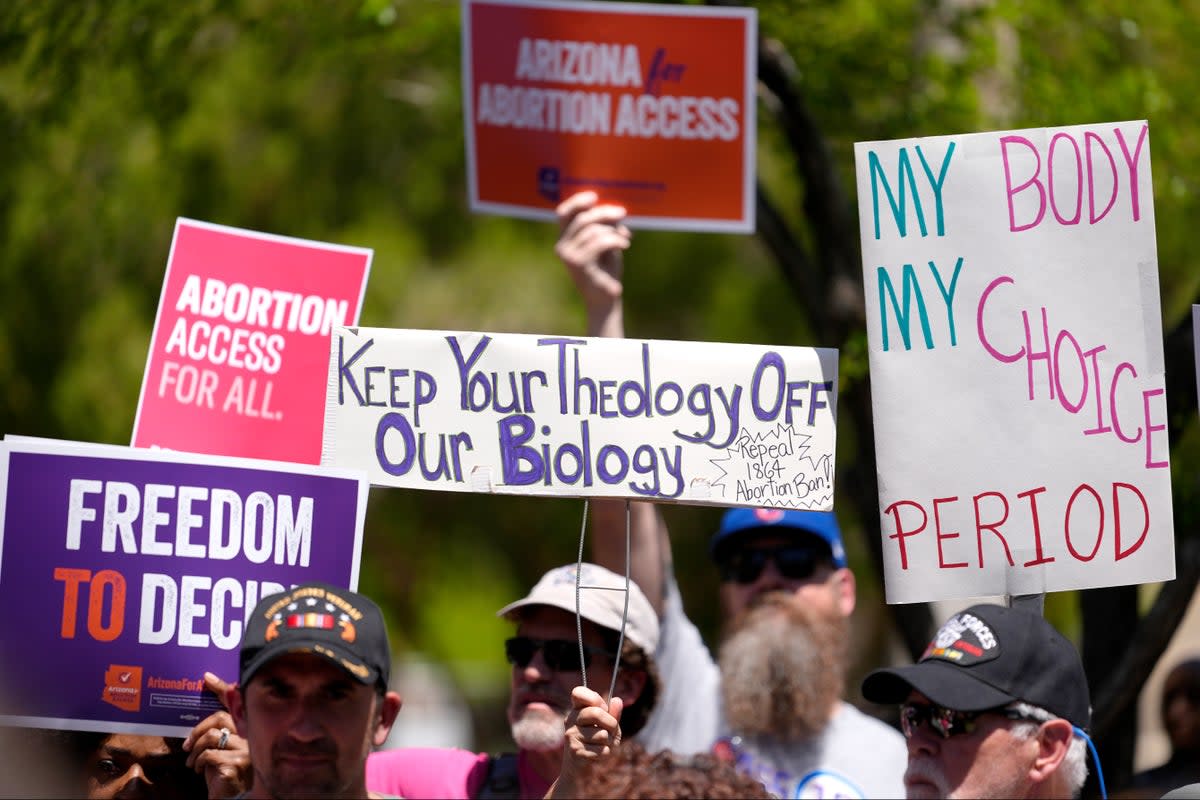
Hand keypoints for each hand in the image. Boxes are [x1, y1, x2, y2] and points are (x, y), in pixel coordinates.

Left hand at [182, 672, 248, 798]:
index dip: (222, 688)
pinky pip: (209, 755)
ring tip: (193, 762)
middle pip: (221, 717)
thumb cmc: (223, 774)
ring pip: (212, 737)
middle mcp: (252, 736)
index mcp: (248, 729)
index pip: (237, 703)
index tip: (207, 677)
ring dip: (196, 751)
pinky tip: (199, 771)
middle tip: (188, 745)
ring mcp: (247, 750)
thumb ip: (216, 734)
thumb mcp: (219, 750)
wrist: (229, 798)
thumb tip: (200, 720)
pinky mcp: (237, 763)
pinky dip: (198, 763)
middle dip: (198, 730)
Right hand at [555, 191, 630, 336]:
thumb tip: (613, 210)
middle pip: (582, 219)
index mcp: (565, 239)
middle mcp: (562, 247)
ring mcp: (568, 256)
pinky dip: (616, 240)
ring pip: (593, 230)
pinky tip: (625, 245)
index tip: (595, 197)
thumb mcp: (605, 242)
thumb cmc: (606, 269)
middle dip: (604, 213)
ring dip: (613, 231)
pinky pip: (599, 242)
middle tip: (623, 213)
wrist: (606, 298)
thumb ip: (603, 226)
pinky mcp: (579, 265)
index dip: (577, 201)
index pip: (563, 214)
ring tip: (625, 239)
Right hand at [560, 685, 622, 780]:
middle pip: (596, 713)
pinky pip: (601, 750)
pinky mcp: (575, 751)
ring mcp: (571, 736)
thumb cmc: (596, 744)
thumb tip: (618, 700)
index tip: (602, 708)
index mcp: (577, 710)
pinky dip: (605, 753)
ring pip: (602, 734)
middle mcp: (570, 720)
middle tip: (611, 731)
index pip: (578, 692)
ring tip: (601, 745)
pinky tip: (597, 755)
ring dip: (608, 742)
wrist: (580, 770)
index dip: (594, 698)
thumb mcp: (607, 727)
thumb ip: (613, 714)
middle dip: (611, 724)